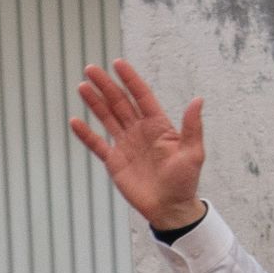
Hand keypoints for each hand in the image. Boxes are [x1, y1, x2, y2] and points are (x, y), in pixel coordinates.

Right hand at [70, 60, 206, 231]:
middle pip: (119, 102)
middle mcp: (139, 130)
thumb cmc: (184, 181)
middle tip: (91, 69)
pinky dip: (86, 134)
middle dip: (106, 85)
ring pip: (107, 118)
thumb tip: (198, 100)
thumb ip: (192, 127)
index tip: (118, 64)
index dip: (130, 79)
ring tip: (82, 86)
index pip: (141, 96)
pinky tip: (75, 121)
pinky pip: (97, 144)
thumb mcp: (193, 153)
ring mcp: (126, 144)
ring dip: (94, 102)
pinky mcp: (115, 162)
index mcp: (158, 125)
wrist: (170, 208)